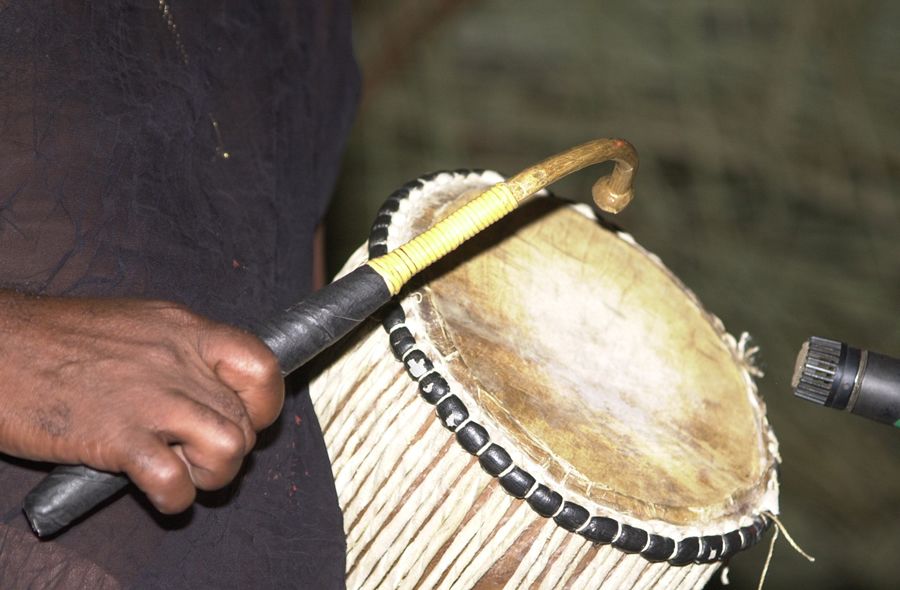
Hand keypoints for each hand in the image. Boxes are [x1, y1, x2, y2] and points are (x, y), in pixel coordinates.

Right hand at [0, 291, 283, 513]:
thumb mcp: (138, 325)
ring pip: (229, 446)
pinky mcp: (115, 435)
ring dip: (213, 473)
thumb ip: (181, 352)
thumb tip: (213, 385)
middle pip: (246, 420)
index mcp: (186, 330)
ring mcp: (149, 398)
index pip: (262, 366)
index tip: (242, 417)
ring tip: (183, 471)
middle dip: (231, 450)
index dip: (263, 403)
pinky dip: (175, 496)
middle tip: (195, 453)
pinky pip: (174, 478)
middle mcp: (177, 361)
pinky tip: (157, 490)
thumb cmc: (58, 339)